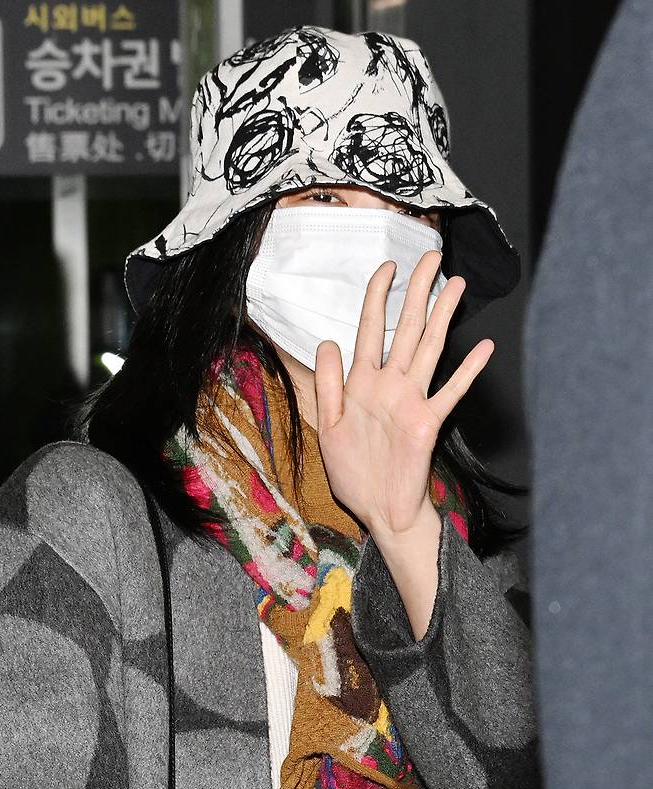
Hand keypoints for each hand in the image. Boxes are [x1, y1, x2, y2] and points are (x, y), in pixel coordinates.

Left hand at [314, 251, 493, 539]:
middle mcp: (390, 385)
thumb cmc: (354, 473)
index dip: (377, 296)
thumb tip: (328, 341)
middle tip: (431, 256)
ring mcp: (411, 401)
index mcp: (362, 383)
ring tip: (457, 285)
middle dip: (417, 290)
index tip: (387, 266)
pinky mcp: (427, 423)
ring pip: (429, 349)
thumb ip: (326, 385)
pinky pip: (449, 392)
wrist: (379, 510)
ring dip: (443, 316)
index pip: (370, 328)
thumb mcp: (329, 427)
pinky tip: (484, 350)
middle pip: (406, 328)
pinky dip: (467, 372)